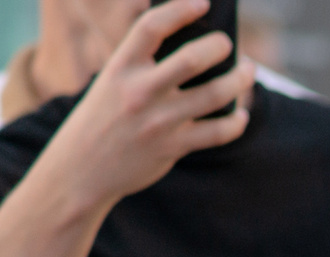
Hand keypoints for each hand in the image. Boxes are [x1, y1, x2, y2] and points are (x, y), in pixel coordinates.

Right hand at [35, 1, 254, 214]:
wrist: (82, 168)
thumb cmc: (102, 118)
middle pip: (192, 59)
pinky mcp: (173, 147)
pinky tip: (240, 114)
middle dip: (219, 47)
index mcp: (120, 67)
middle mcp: (139, 91)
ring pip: (214, 95)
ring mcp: (158, 121)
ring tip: (248, 71)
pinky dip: (236, 121)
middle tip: (228, 44)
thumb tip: (189, 44)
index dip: (180, 10)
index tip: (203, 2)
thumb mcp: (111, 81)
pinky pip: (218, 132)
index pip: (151, 27)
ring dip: (239, 81)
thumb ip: (142, 63)